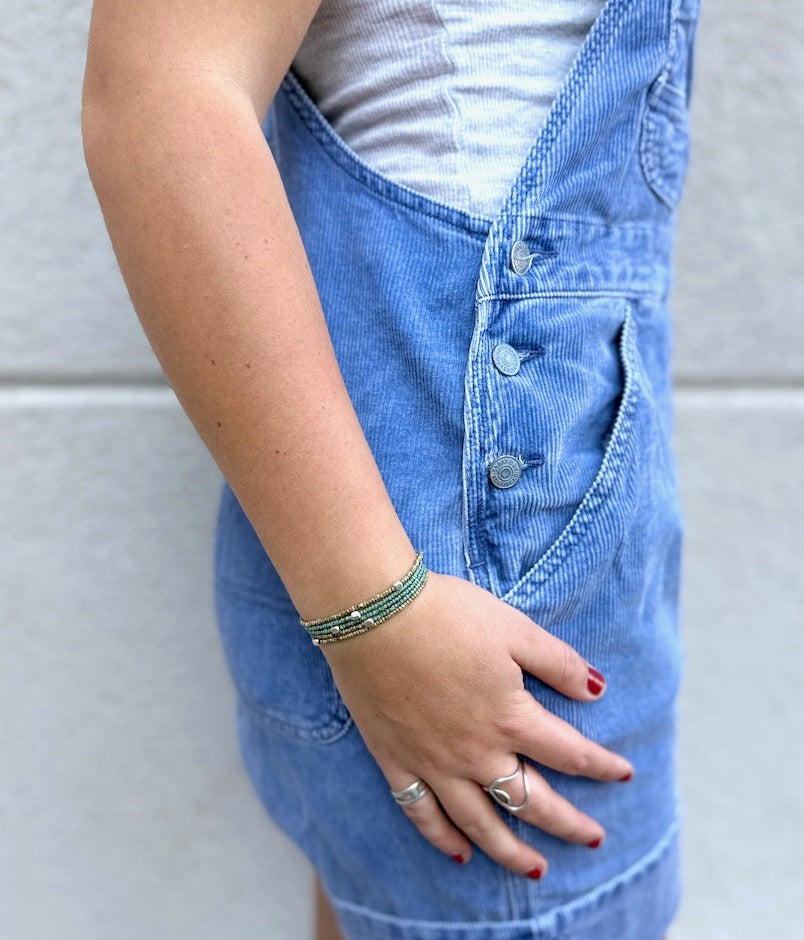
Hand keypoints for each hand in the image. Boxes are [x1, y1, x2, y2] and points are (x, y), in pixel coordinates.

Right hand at [320, 570, 633, 878]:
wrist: (374, 614)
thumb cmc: (448, 615)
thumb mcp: (515, 628)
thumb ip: (558, 663)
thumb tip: (596, 690)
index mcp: (511, 717)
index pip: (570, 753)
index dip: (601, 766)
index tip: (623, 774)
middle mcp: (476, 752)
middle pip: (532, 800)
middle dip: (568, 824)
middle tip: (594, 839)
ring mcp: (434, 762)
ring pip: (480, 822)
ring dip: (511, 851)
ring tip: (536, 870)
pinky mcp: (396, 759)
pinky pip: (422, 813)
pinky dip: (442, 838)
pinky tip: (460, 853)